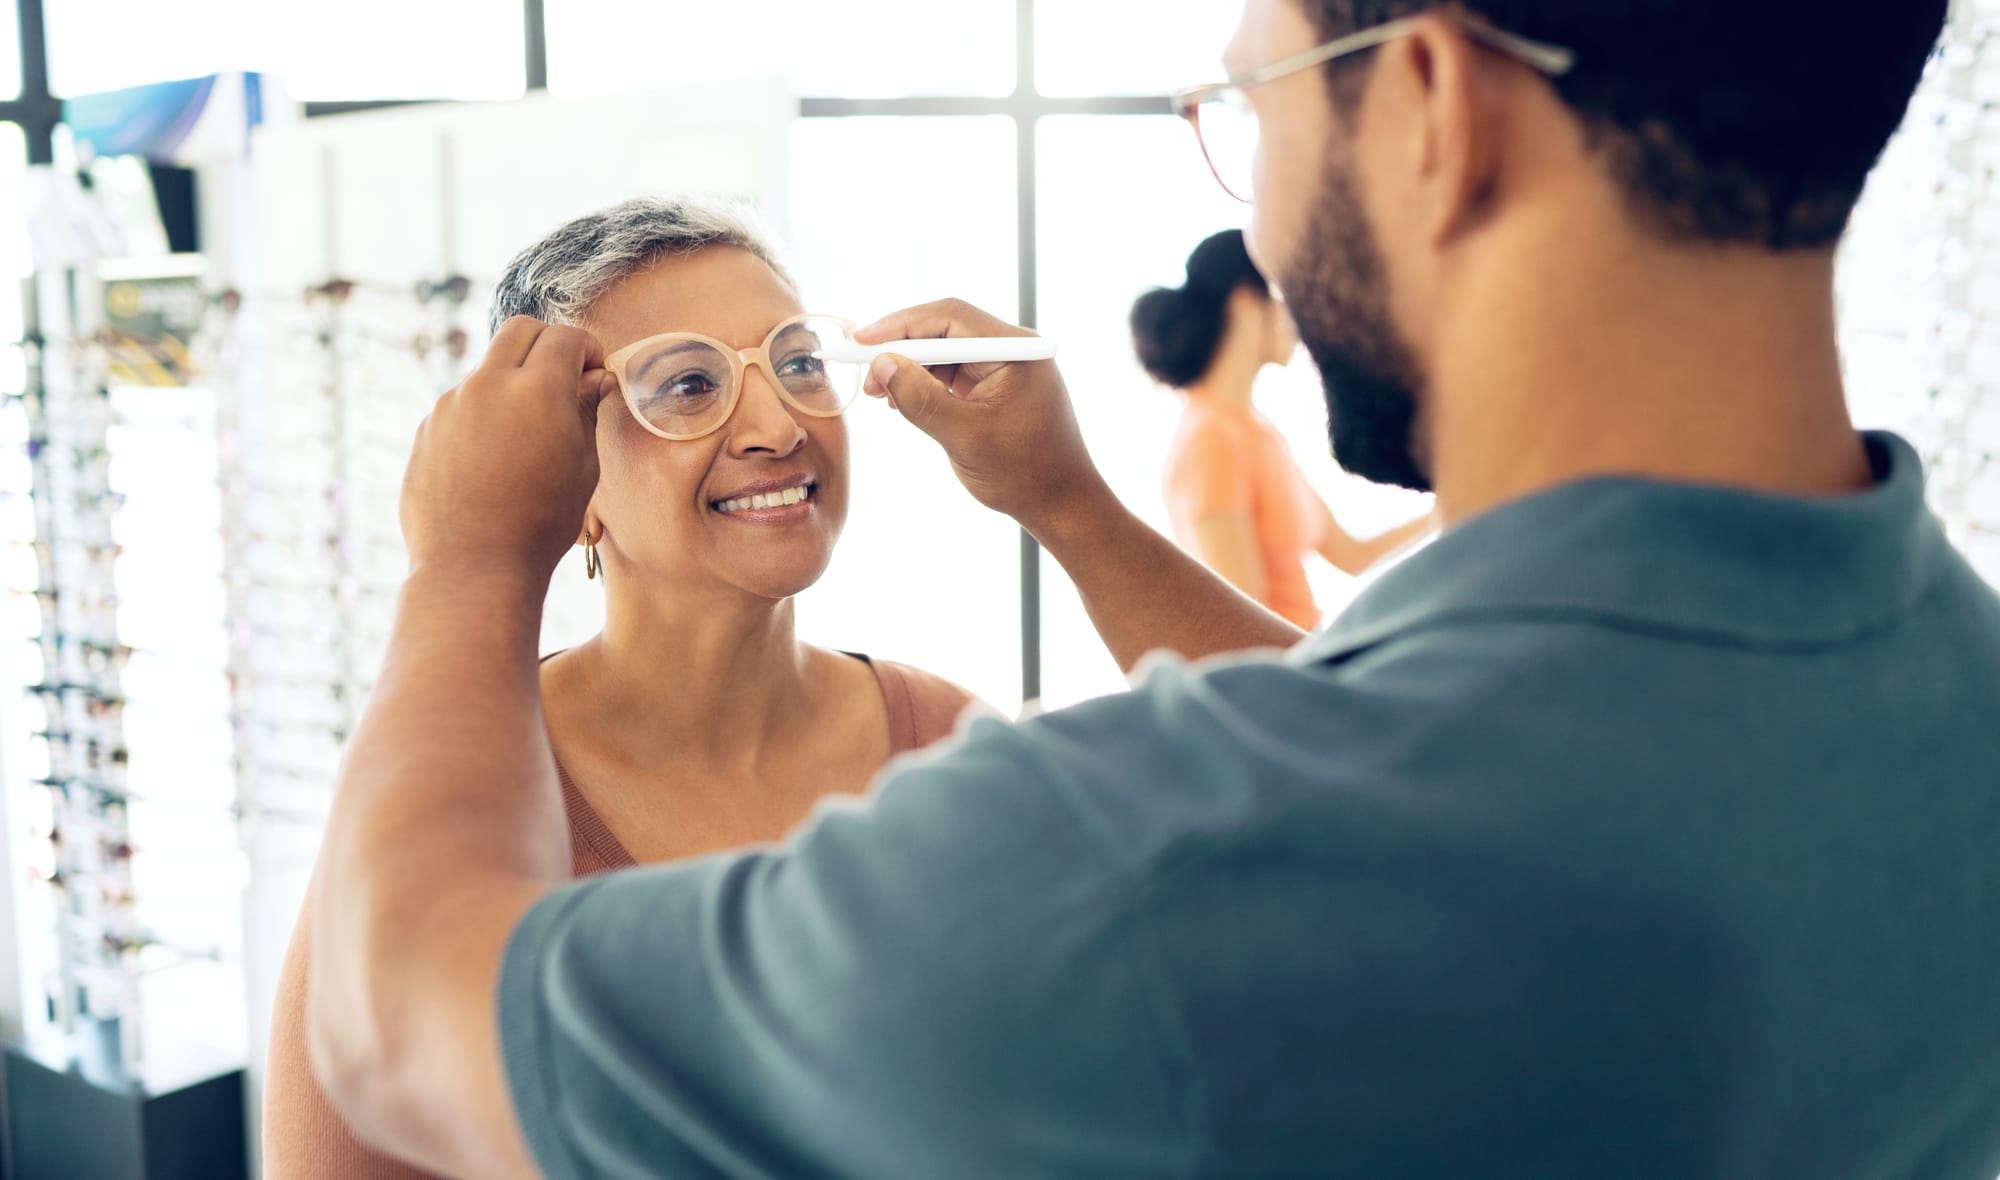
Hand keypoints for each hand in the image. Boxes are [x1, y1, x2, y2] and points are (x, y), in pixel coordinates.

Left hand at [399, 317, 615, 581]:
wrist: (474, 566)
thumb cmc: (541, 523)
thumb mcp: (583, 467)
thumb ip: (587, 412)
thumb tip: (595, 381)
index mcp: (537, 389)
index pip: (566, 338)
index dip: (589, 350)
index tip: (595, 374)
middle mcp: (488, 384)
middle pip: (521, 331)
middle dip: (549, 345)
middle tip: (565, 380)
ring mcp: (451, 404)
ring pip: (488, 368)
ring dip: (512, 382)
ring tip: (527, 433)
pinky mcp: (427, 428)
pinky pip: (462, 403)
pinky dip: (484, 413)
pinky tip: (494, 458)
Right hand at [857, 299, 1110, 536]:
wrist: (1062, 505)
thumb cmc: (1024, 474)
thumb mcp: (964, 437)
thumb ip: (921, 398)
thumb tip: (882, 364)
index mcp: (1015, 350)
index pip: (949, 317)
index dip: (900, 325)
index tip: (862, 342)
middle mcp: (1013, 350)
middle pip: (945, 330)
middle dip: (902, 349)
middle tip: (866, 373)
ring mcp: (1006, 369)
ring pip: (947, 353)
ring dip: (911, 369)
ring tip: (881, 393)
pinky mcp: (998, 388)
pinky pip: (955, 375)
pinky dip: (927, 385)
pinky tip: (904, 401)